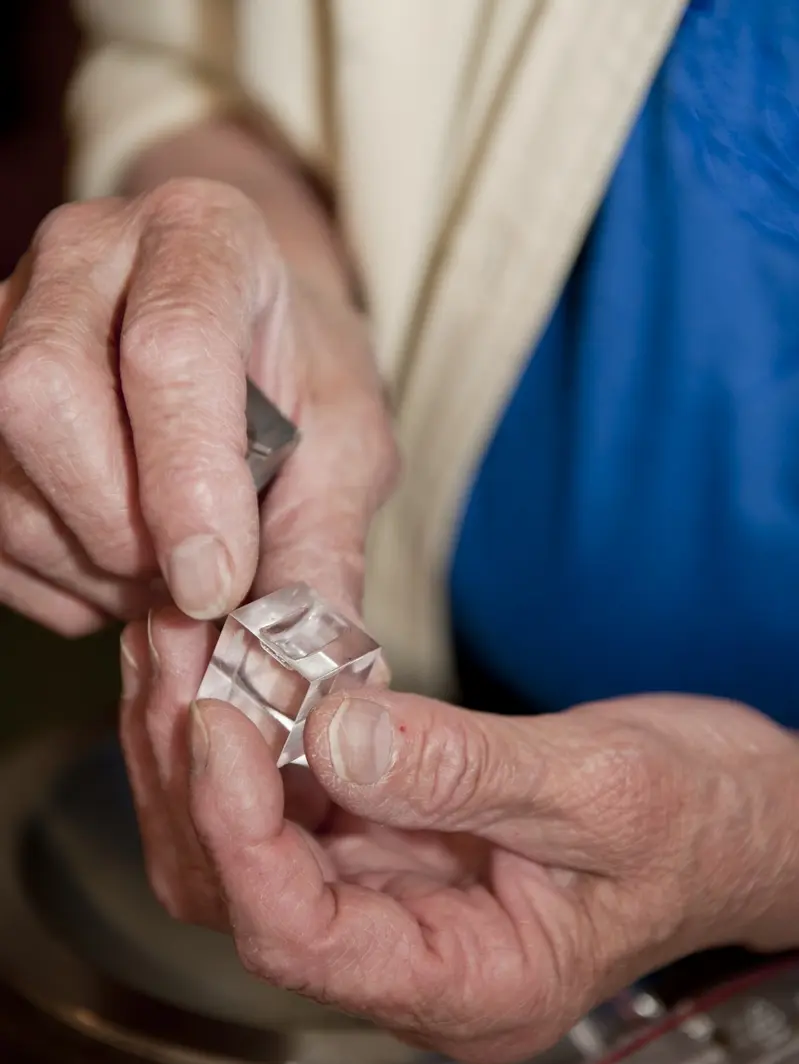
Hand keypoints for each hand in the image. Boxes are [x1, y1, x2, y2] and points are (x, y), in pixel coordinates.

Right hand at [0, 178, 395, 634]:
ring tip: (159, 577)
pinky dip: (44, 578)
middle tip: (188, 582)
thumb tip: (297, 657)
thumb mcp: (345, 447)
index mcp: (202, 238)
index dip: (186, 483)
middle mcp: (85, 254)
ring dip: (81, 563)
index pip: (170, 348)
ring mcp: (8, 313)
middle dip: (116, 527)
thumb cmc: (298, 384)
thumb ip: (321, 542)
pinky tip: (110, 574)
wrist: (245, 339)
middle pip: (42, 394)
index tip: (213, 586)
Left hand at [121, 609, 798, 1063]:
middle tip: (179, 654)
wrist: (735, 815)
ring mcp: (391, 901)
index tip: (218, 718)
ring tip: (187, 643)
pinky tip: (237, 662)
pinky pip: (285, 802)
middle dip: (195, 776)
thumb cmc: (698, 821)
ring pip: (245, 849)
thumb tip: (331, 729)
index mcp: (468, 982)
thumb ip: (464, 769)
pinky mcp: (388, 844)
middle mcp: (407, 957)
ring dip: (203, 747)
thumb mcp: (597, 786)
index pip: (304, 937)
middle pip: (246, 896)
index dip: (241, 831)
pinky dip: (249, 733)